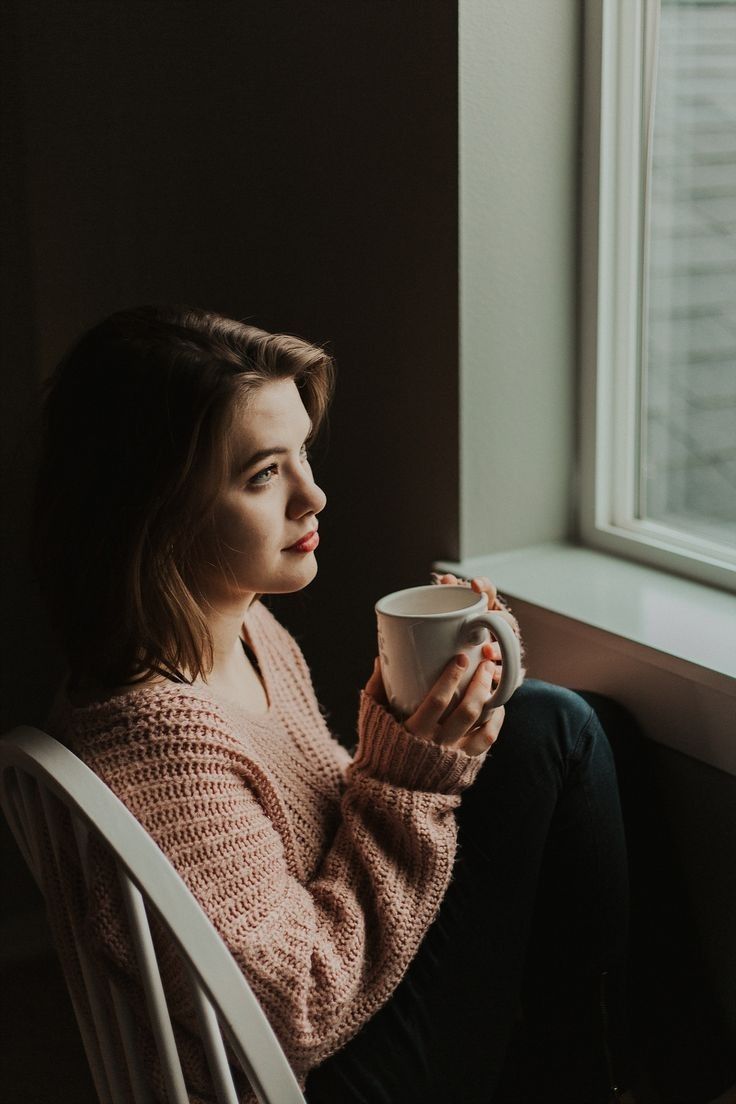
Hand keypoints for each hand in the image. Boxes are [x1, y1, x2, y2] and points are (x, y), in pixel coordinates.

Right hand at [364, 647, 504, 756]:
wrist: (392, 789)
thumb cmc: (381, 748)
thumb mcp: (373, 719)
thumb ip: (376, 689)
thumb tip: (380, 660)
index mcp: (413, 731)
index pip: (438, 700)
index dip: (452, 678)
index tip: (461, 659)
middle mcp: (436, 744)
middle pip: (466, 710)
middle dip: (480, 684)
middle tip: (485, 665)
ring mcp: (453, 755)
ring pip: (481, 725)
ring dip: (492, 700)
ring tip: (495, 681)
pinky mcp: (465, 763)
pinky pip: (487, 740)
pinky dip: (496, 721)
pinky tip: (497, 706)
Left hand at [432, 572, 525, 684]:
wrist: (457, 671)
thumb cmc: (453, 637)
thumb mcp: (448, 616)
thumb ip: (448, 597)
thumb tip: (445, 578)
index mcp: (483, 610)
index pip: (489, 592)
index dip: (485, 585)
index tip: (474, 584)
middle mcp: (495, 628)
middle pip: (505, 620)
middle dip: (497, 620)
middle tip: (485, 620)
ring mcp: (500, 649)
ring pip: (509, 646)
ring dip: (499, 647)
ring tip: (486, 651)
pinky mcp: (500, 670)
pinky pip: (506, 672)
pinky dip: (499, 673)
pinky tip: (490, 674)